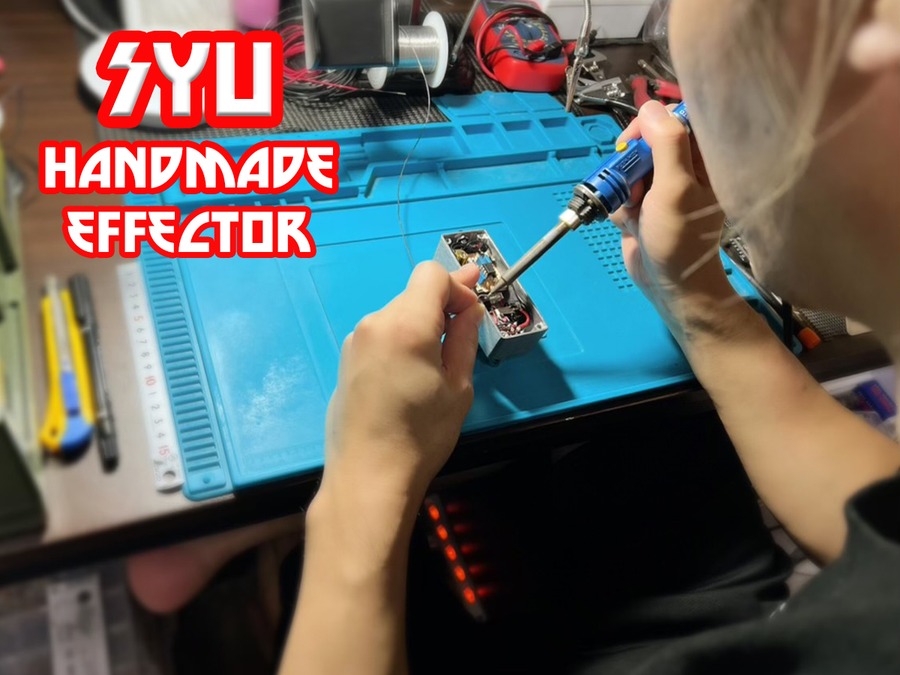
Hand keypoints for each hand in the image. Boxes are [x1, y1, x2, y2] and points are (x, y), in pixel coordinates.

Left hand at [319, 262, 483, 511]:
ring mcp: (356, 340)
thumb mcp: (458, 388)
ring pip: (397, 315)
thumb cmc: (422, 435)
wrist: (368, 476)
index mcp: (407, 325)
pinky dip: (401, 341)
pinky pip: (381, 335)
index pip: (432, 275)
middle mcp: (376, 323)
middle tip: (465, 332)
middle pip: (414, 294)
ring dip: (421, 326)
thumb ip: (464, 339)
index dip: (457, 287)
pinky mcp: (346, 359)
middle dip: (441, 307)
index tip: (473, 310)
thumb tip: (469, 310)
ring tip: (437, 364)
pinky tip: (409, 376)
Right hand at [610, 101, 737, 340]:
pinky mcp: (642, 206)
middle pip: (648, 140)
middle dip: (632, 159)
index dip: (655, 122)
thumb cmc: (680, 238)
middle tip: (630, 177)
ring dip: (622, 184)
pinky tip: (628, 221)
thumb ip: (666, 144)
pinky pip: (622, 191)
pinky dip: (619, 204)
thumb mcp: (676, 188)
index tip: (638, 138)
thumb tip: (650, 108)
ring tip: (631, 205)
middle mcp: (683, 169)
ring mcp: (660, 188)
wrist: (668, 285)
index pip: (679, 120)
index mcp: (703, 160)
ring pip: (630, 166)